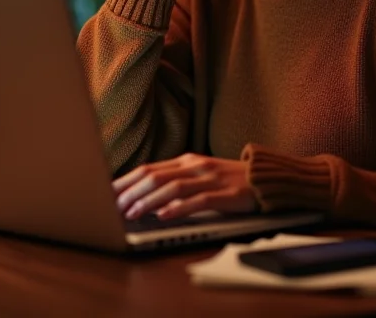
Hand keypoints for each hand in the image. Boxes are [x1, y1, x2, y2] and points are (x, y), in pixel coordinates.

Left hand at [113, 153, 257, 220]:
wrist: (267, 178)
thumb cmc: (230, 180)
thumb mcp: (200, 174)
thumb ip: (176, 180)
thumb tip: (145, 195)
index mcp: (187, 160)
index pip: (149, 169)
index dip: (127, 181)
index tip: (108, 193)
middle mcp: (195, 166)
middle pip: (156, 175)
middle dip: (132, 191)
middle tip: (113, 206)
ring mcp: (210, 178)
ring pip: (172, 187)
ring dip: (149, 201)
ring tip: (132, 213)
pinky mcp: (225, 194)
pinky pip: (198, 200)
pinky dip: (178, 208)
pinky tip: (164, 216)